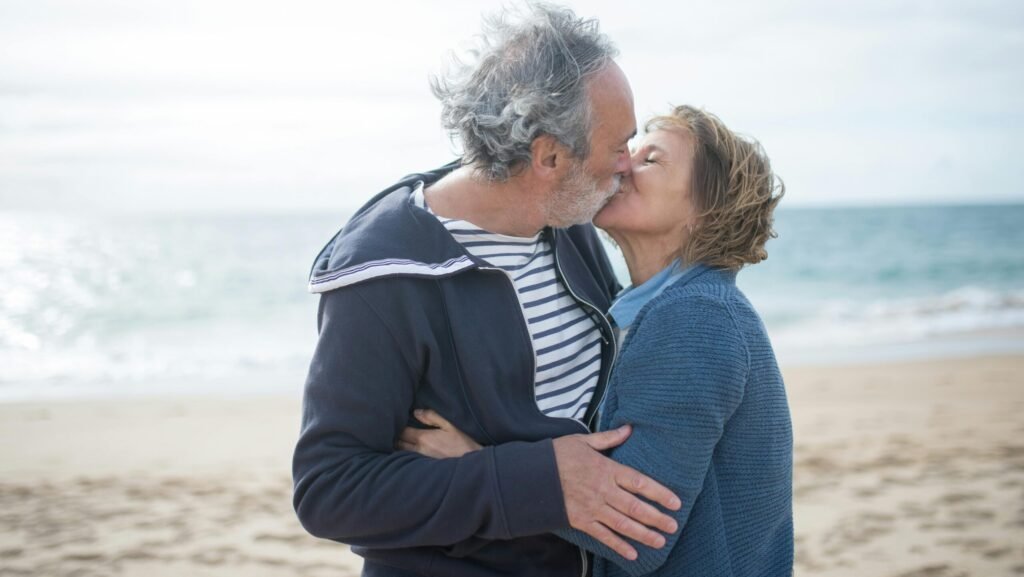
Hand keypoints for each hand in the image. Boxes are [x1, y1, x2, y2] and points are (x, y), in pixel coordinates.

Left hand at [397, 409, 482, 458]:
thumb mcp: (450, 425)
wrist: (471, 466)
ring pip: (402, 454)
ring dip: (400, 448)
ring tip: (401, 442)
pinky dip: (406, 457)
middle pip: (399, 444)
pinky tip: (408, 454)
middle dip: (396, 438)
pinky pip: (410, 462)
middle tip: (396, 432)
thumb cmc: (463, 444)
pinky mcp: (423, 470)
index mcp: (424, 438)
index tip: (398, 422)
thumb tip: (416, 412)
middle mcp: (419, 451)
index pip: (402, 432)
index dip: (398, 426)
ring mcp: (420, 462)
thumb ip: (432, 416)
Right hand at [554, 425, 681, 560]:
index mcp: (606, 469)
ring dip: (644, 534)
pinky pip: (604, 536)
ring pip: (623, 525)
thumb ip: (609, 438)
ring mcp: (592, 508)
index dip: (660, 494)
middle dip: (657, 518)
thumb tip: (630, 428)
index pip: (640, 482)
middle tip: (674, 526)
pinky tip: (632, 554)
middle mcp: (603, 491)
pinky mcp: (581, 521)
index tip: (676, 503)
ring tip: (661, 541)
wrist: (531, 474)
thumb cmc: (558, 454)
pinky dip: (619, 546)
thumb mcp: (583, 441)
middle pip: (636, 507)